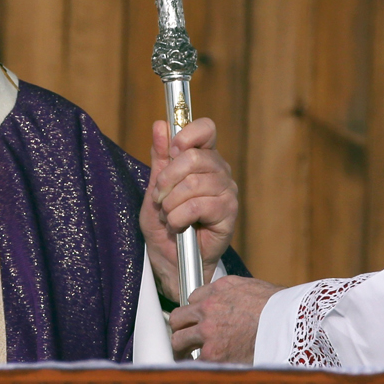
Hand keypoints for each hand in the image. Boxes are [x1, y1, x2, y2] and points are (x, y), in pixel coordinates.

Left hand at [139, 117, 238, 302]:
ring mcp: (227, 192)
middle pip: (194, 157)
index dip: (187, 135)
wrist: (169, 259)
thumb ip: (160, 158)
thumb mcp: (155, 187)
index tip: (171, 151)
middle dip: (167, 178)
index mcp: (203, 159)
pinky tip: (177, 226)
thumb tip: (161, 125)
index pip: (206, 130)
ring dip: (170, 202)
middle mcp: (219, 172)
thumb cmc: (164, 222)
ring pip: (194, 183)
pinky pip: (198, 205)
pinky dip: (178, 216)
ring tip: (167, 215)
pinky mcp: (228, 214)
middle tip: (159, 197)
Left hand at [169, 275, 278, 362]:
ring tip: (185, 355)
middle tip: (184, 336)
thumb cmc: (280, 308)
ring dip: (181, 347)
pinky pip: (194, 360)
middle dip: (181, 328)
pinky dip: (196, 364)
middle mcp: (208, 308)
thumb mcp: (252, 288)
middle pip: (178, 318)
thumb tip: (230, 300)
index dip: (195, 311)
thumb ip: (234, 292)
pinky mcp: (213, 353)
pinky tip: (200, 367)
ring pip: (178, 340)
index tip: (197, 319)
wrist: (289, 324)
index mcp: (218, 290)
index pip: (193, 299)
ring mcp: (208, 331)